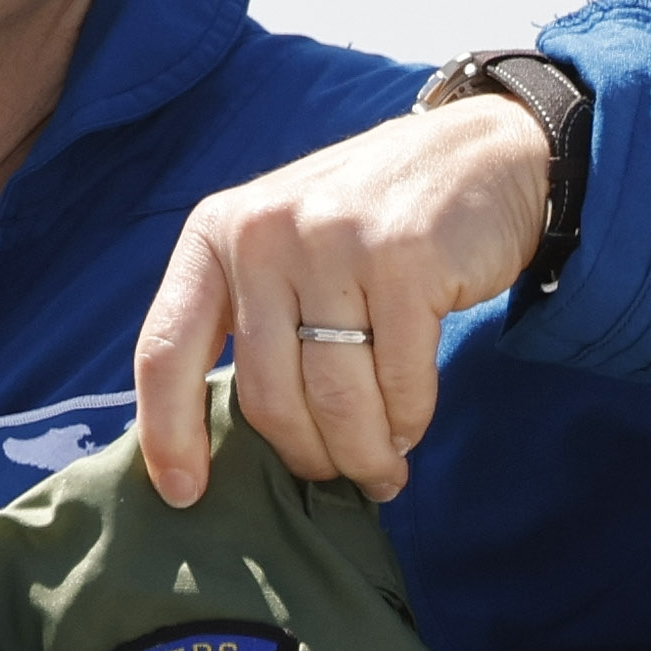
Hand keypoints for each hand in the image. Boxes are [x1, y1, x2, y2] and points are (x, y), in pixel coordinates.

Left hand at [130, 94, 554, 507]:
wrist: (484, 155)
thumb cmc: (373, 222)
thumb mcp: (286, 245)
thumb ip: (252, 318)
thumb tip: (221, 443)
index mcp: (216, 233)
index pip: (165, 350)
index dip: (167, 434)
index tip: (182, 496)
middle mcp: (264, 234)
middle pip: (267, 396)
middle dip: (306, 456)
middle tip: (337, 476)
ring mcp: (333, 243)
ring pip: (335, 399)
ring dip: (362, 453)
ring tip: (379, 470)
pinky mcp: (405, 260)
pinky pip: (399, 381)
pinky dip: (407, 419)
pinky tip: (410, 427)